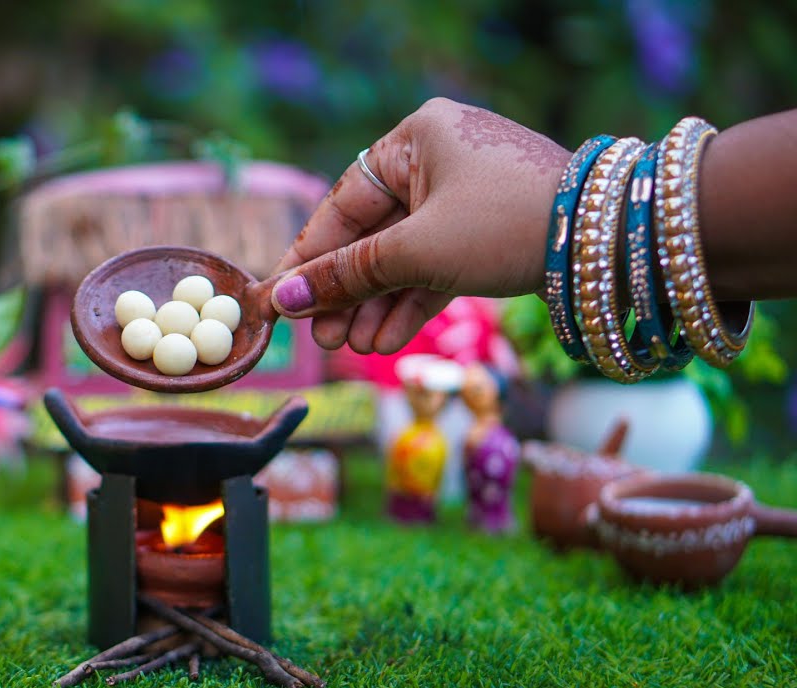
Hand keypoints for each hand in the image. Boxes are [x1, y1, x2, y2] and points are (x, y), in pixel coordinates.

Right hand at [270, 97, 570, 353]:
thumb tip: (285, 300)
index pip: (343, 204)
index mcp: (416, 139)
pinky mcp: (488, 231)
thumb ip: (347, 276)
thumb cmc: (506, 223)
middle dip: (345, 292)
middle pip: (372, 234)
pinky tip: (384, 341)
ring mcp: (465, 196)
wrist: (608, 240)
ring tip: (351, 348)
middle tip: (318, 337)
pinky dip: (411, 302)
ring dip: (375, 305)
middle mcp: (438, 159)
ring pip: (403, 256)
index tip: (279, 298)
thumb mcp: (417, 252)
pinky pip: (435, 266)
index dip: (309, 257)